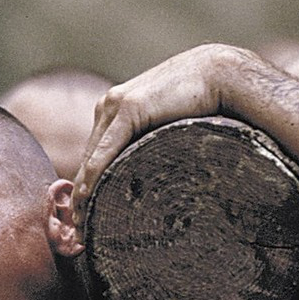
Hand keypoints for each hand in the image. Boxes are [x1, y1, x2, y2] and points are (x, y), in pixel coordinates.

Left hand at [71, 43, 254, 227]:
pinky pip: (104, 151)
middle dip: (81, 194)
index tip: (84, 213)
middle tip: (79, 226)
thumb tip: (150, 175)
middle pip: (89, 159)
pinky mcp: (128, 108)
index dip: (87, 185)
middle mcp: (109, 106)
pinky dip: (93, 176)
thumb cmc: (201, 103)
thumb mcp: (166, 129)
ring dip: (83, 191)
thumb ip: (150, 144)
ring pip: (91, 158)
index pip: (95, 154)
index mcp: (116, 110)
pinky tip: (88, 197)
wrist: (220, 74)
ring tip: (82, 221)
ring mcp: (115, 104)